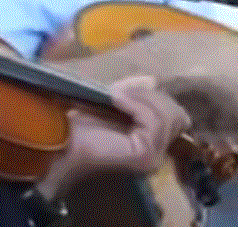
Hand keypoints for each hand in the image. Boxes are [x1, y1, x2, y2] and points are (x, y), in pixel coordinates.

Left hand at [34, 75, 189, 200]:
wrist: (60, 138)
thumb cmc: (81, 121)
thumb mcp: (115, 100)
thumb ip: (136, 92)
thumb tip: (152, 80)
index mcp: (152, 141)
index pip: (177, 115)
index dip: (156, 96)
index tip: (129, 89)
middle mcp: (158, 153)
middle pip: (177, 114)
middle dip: (150, 96)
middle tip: (122, 92)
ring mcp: (153, 157)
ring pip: (168, 115)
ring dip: (142, 98)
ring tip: (117, 96)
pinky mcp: (145, 154)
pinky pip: (153, 120)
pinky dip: (135, 104)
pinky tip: (116, 100)